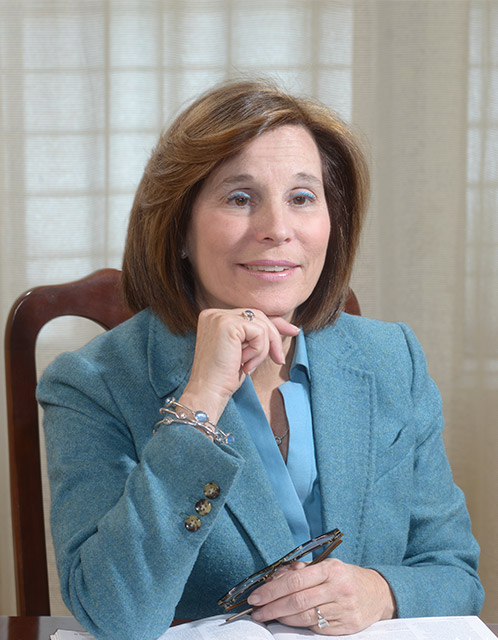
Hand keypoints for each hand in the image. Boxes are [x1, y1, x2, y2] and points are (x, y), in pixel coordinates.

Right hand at [180, 308, 298, 423]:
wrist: (208, 393)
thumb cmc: (224, 377)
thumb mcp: (244, 350)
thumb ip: (256, 335)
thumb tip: (288, 327)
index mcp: (215, 317)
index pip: (251, 314)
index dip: (274, 323)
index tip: (293, 331)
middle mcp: (214, 313)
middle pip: (258, 315)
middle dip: (274, 337)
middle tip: (279, 360)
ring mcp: (219, 317)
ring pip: (261, 324)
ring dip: (263, 349)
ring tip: (250, 367)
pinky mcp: (227, 324)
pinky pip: (259, 332)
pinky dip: (259, 351)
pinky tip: (245, 364)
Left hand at [247, 559, 395, 634]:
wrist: (376, 593)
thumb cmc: (344, 577)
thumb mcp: (326, 566)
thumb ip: (301, 570)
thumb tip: (273, 578)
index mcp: (331, 569)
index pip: (295, 580)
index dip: (273, 589)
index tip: (257, 596)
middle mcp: (338, 588)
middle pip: (297, 600)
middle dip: (272, 606)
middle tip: (257, 610)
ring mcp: (344, 609)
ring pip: (305, 617)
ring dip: (282, 617)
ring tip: (268, 615)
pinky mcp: (346, 626)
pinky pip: (316, 628)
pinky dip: (299, 625)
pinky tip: (290, 621)